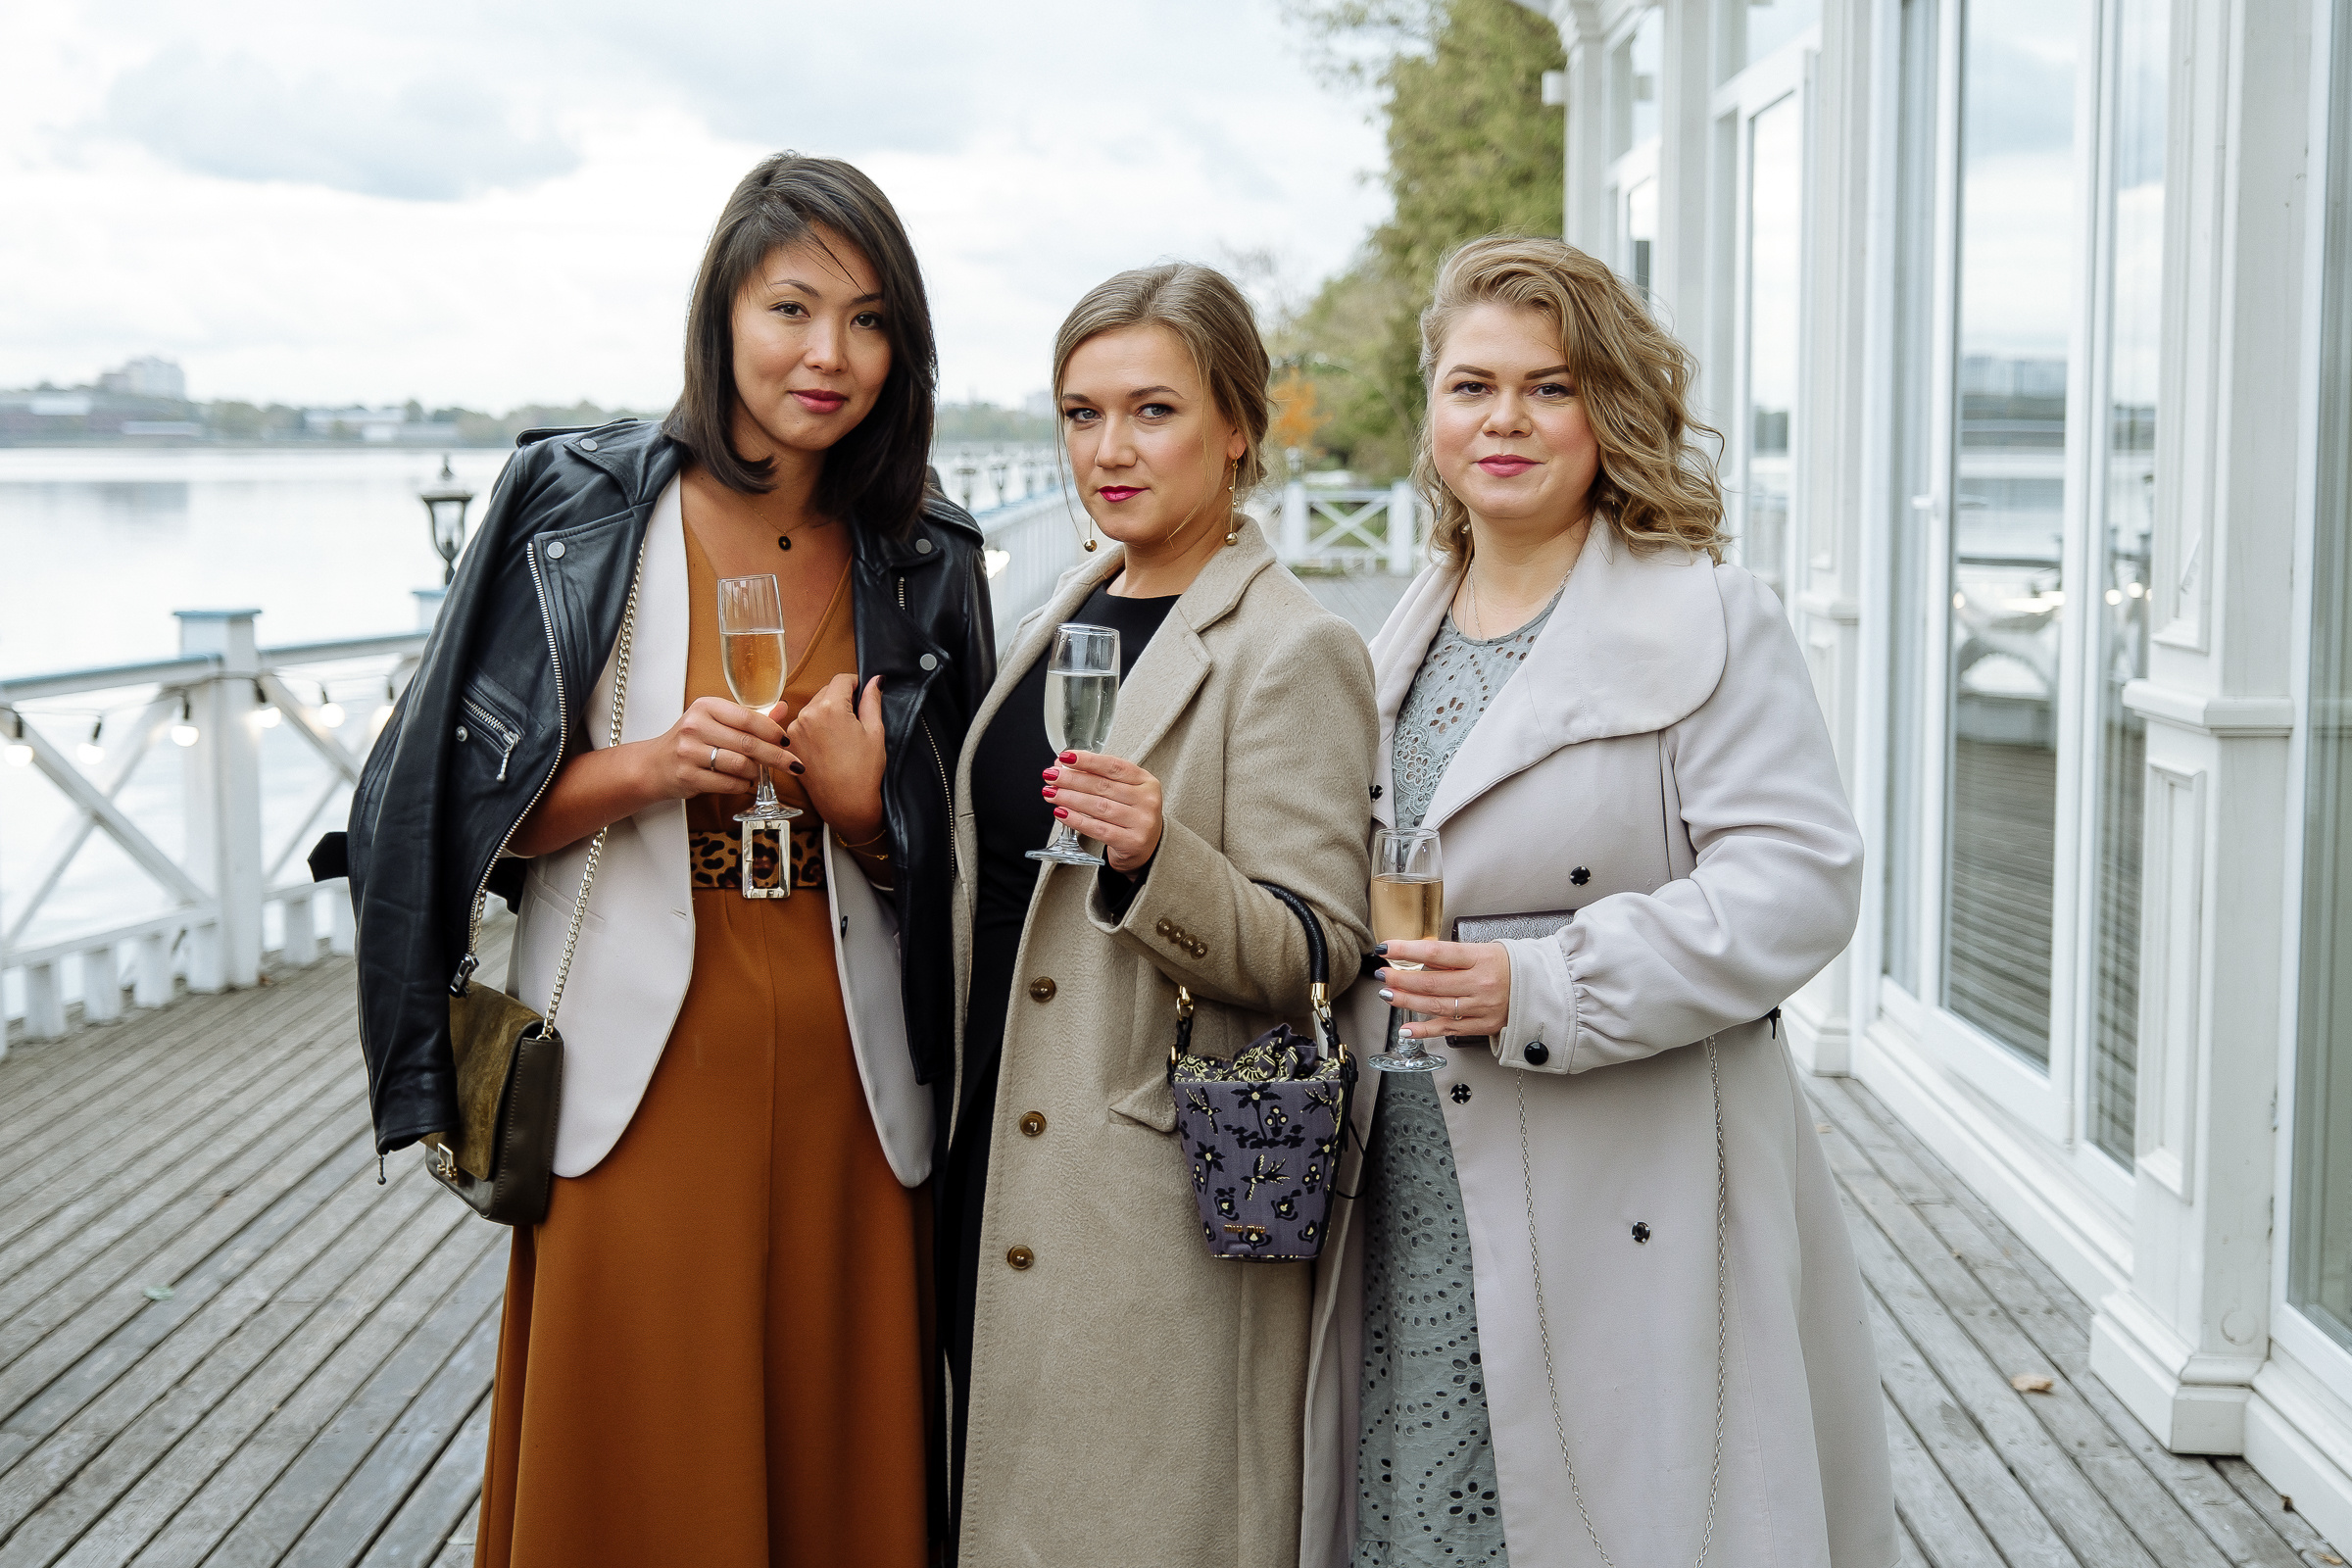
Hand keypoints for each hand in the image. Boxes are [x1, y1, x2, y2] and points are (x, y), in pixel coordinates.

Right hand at [647, 695, 791, 800]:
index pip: (748, 717)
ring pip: (740, 765)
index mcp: (706, 707)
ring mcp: (690, 752)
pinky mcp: (688, 776)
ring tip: (758, 773)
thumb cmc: (690, 741)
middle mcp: (696, 726)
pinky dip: (742, 785)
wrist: (653, 765)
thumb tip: (782, 708)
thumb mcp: (716, 721)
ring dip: (756, 772)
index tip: (787, 741)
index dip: (772, 731)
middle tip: (794, 764)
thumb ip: (749, 717)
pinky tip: (743, 783)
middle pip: (748, 743)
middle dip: (776, 756)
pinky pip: (728, 783)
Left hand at [786, 674, 886, 842]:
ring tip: (841, 735)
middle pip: (826, 692)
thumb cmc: (864, 771)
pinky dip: (815, 727)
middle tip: (855, 718)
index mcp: (830, 708)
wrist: (846, 804)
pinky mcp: (790, 744)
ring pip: (813, 708)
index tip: (862, 692)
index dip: (855, 683)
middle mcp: (807, 715)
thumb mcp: (875, 731)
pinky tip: (829, 744)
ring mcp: (795, 730)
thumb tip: (876, 680)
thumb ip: (872, 701)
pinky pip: (803, 725)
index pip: (841, 680)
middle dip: (840, 699)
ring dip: (826, 713)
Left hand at [1042, 751, 1163, 874]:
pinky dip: (1076, 820)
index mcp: (1146, 781)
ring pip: (1098, 806)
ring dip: (1070, 798)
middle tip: (1051, 776)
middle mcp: (1147, 800)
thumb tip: (1063, 765)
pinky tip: (1061, 813)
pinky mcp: (1131, 842)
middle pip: (1103, 786)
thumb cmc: (1131, 815)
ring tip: (1051, 793)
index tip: (1066, 757)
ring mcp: (1141, 822)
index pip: (1113, 766)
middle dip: (1072, 779)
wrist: (1148, 847)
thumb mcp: (1123, 791)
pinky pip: (1098, 829)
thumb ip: (1097, 777)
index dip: (1088, 760)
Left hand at [1375, 939, 1511, 1039]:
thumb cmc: (1510, 965)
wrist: (1542, 987)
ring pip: (1436, 1006)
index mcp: (1481, 958)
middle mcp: (1481, 983)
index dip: (1407, 950)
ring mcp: (1481, 1007)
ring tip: (1388, 994)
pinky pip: (1447, 1029)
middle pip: (1431, 982)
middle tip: (1383, 975)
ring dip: (1407, 1000)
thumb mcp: (1483, 950)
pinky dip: (1424, 1030)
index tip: (1386, 948)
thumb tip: (1417, 956)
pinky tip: (1406, 1028)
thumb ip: (1452, 957)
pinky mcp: (1482, 1026)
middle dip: (1401, 979)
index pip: (1436, 953)